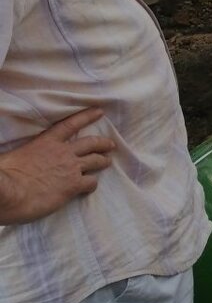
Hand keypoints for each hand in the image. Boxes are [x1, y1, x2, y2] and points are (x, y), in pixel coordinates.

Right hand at [0, 108, 115, 224]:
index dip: (86, 117)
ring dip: (103, 161)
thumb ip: (24, 155)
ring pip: (96, 161)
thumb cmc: (4, 174)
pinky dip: (92, 184)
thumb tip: (18, 160)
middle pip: (90, 143)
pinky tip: (90, 187)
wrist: (8, 192)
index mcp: (46, 142)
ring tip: (107, 162)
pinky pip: (91, 182)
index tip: (99, 111)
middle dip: (103, 143)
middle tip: (111, 145)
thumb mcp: (11, 157)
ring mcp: (71, 168)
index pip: (70, 124)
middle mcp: (63, 152)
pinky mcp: (73, 185)